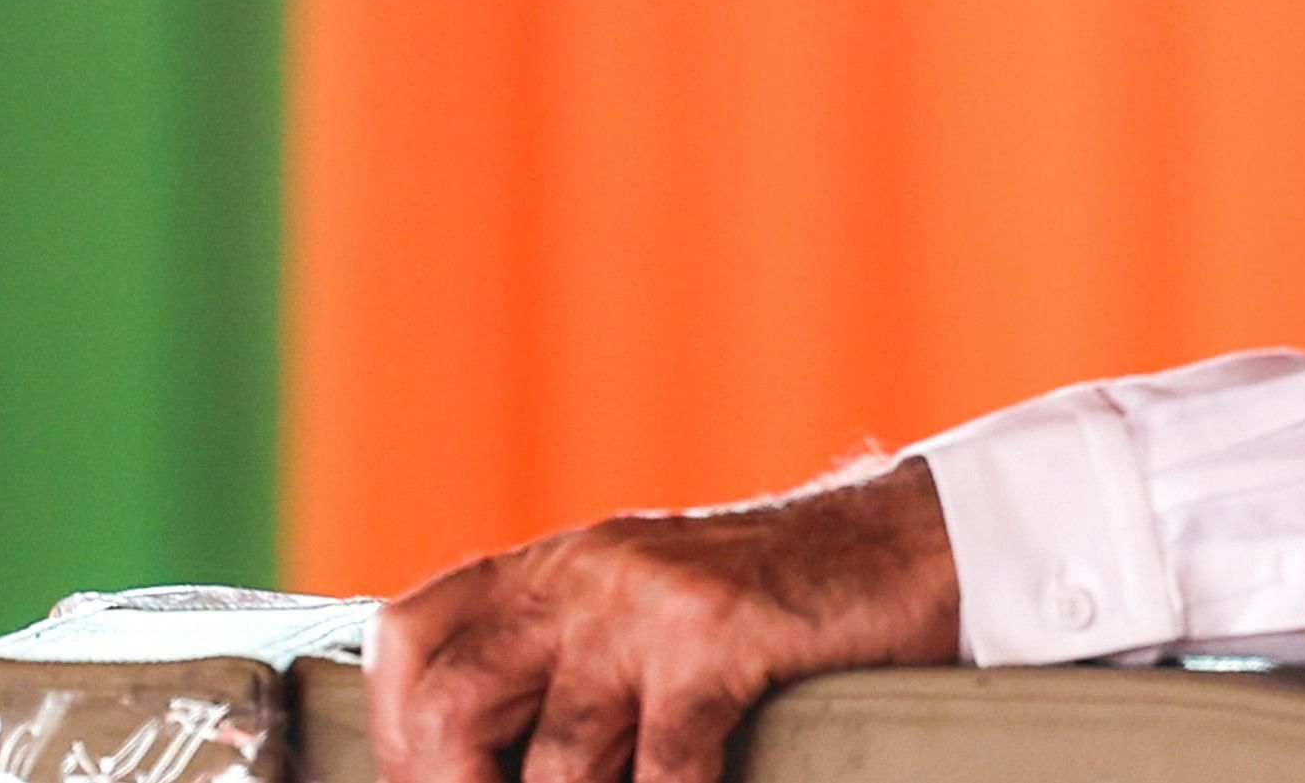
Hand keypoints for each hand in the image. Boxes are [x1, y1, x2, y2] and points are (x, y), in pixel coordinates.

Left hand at [367, 456, 960, 782]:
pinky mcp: (724, 634)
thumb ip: (571, 661)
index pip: (406, 637)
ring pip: (556, 762)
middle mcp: (585, 571)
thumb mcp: (653, 606)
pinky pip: (664, 767)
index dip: (391, 736)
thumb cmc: (784, 601)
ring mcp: (650, 600)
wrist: (912, 543)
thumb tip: (476, 761)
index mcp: (556, 566)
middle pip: (447, 706)